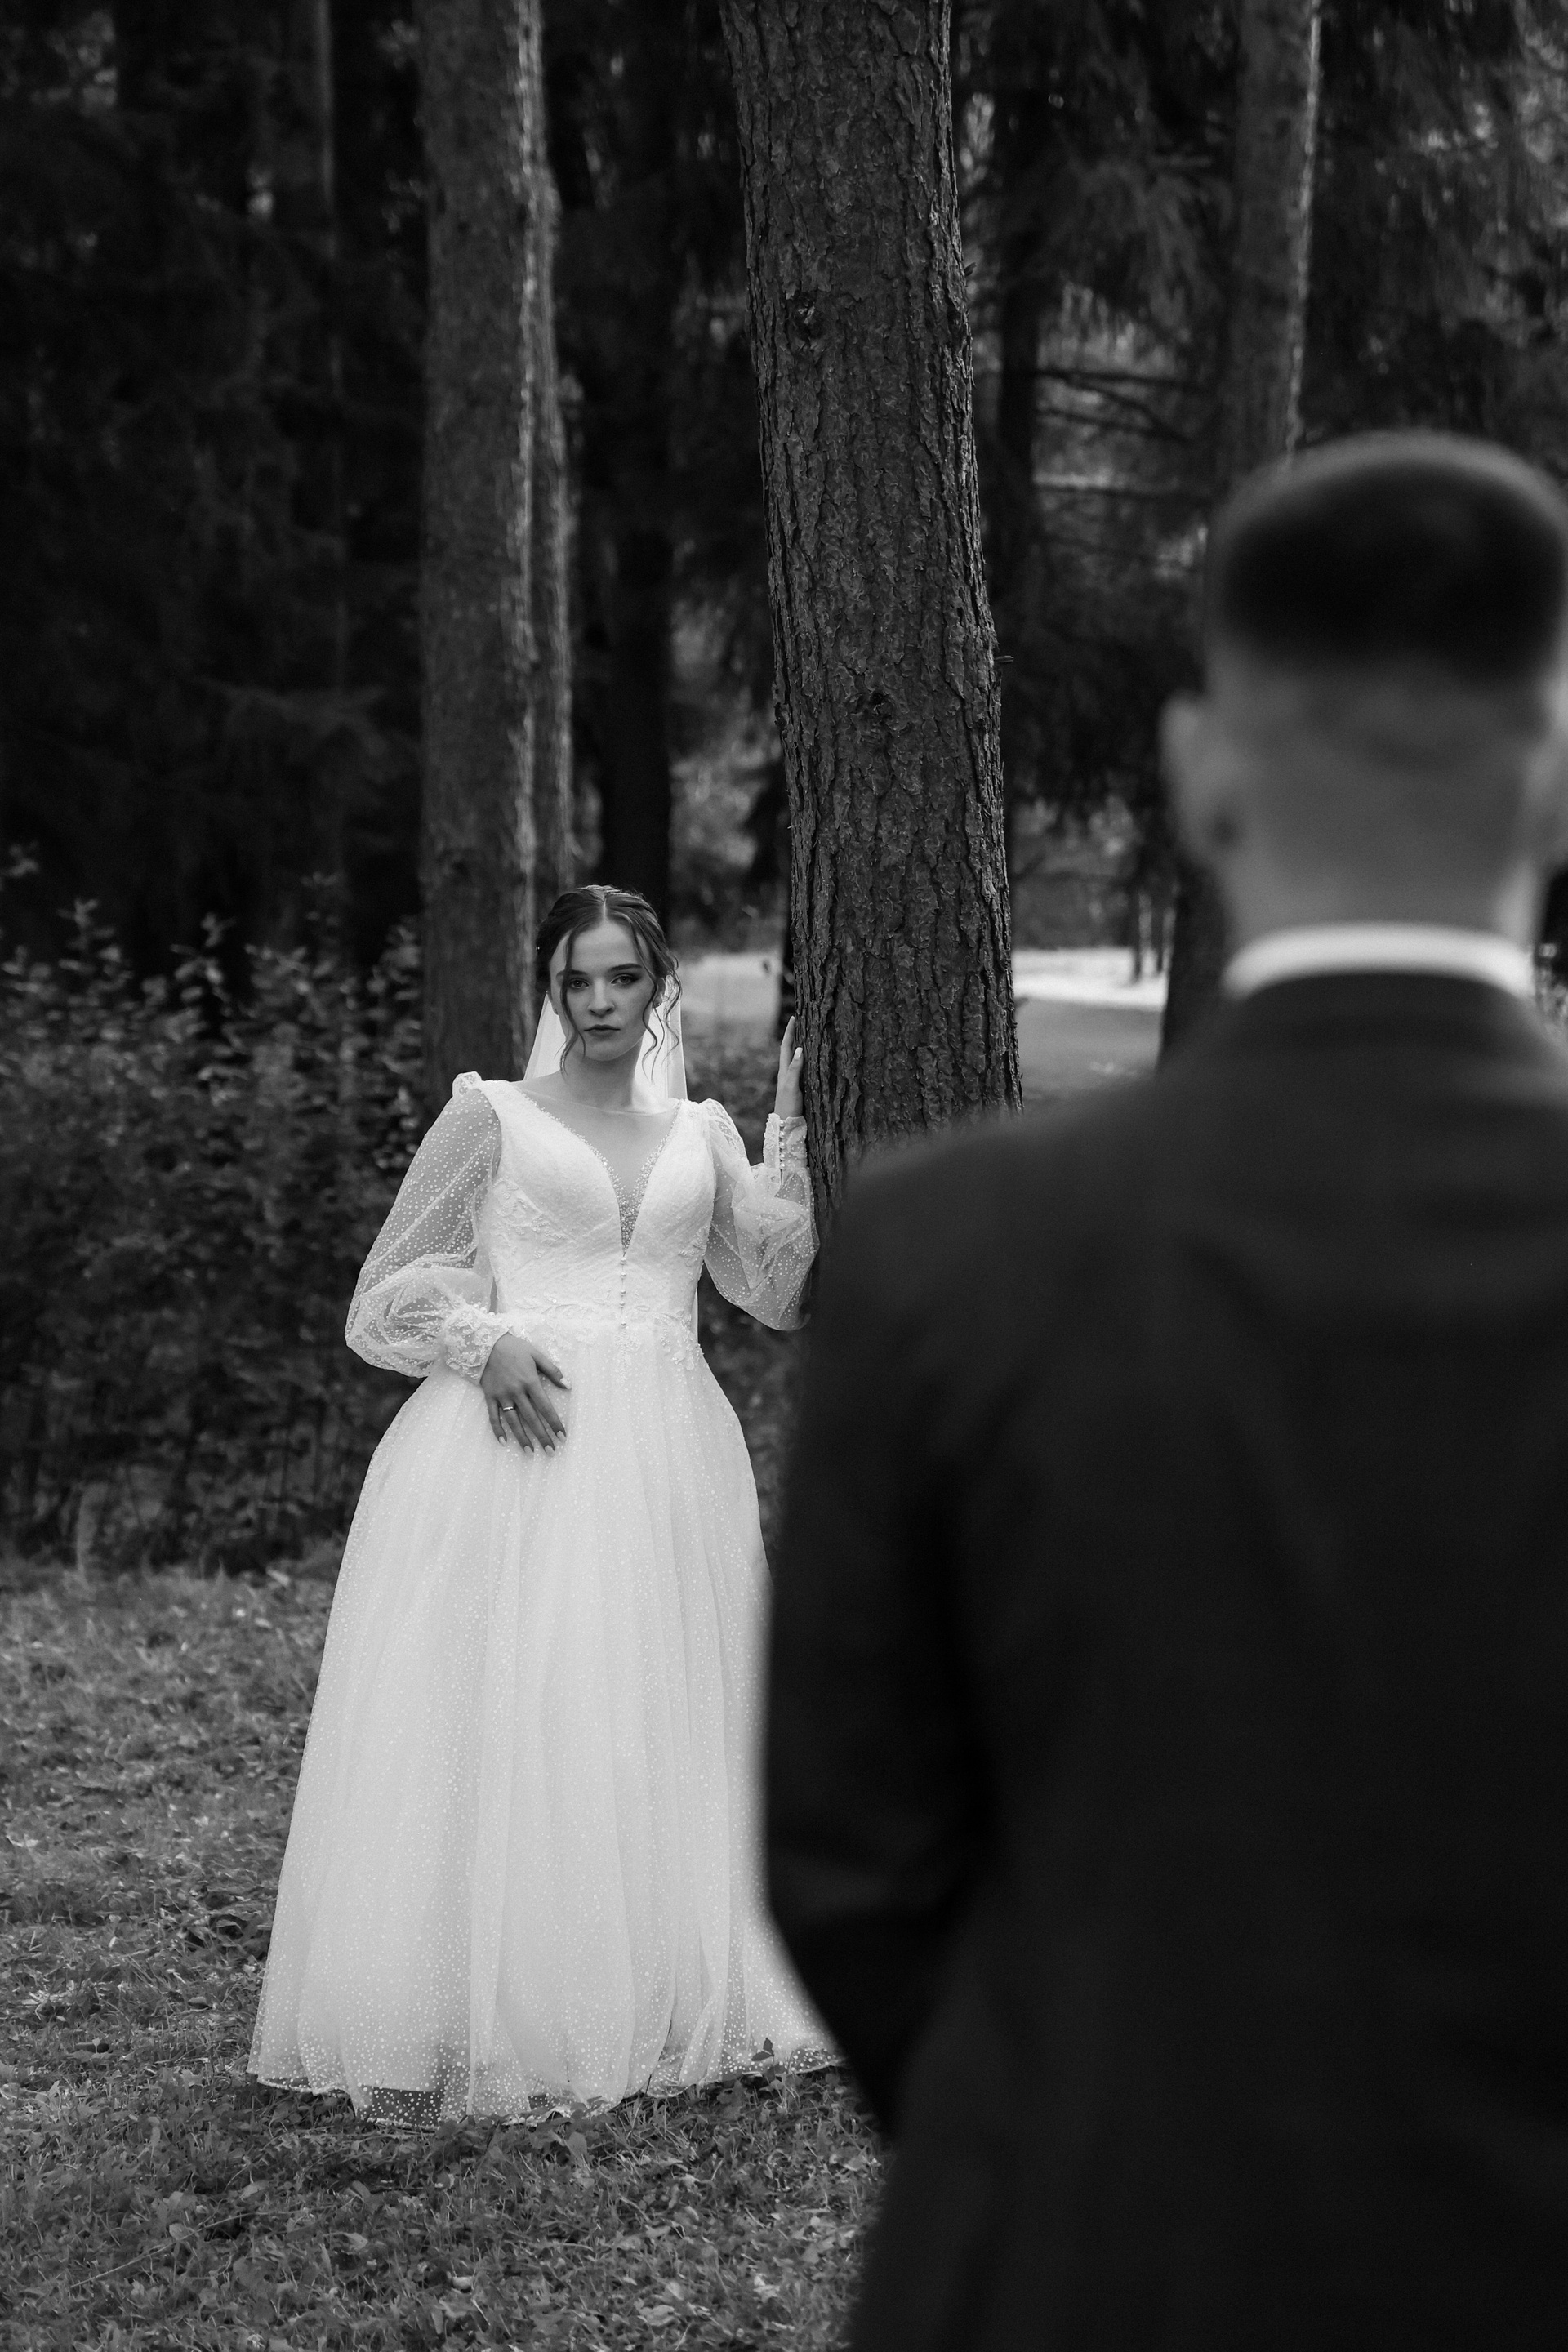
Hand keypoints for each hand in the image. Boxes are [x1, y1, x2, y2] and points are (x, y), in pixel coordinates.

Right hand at [481, 1333, 569, 1452]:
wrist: (486, 1343)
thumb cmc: (515, 1348)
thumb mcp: (537, 1355)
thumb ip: (553, 1371)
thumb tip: (568, 1386)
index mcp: (530, 1381)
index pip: (545, 1407)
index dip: (554, 1422)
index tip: (562, 1436)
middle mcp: (516, 1391)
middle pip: (532, 1418)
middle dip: (543, 1436)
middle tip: (551, 1451)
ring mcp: (502, 1395)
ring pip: (514, 1421)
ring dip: (522, 1438)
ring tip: (530, 1452)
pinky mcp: (490, 1396)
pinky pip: (493, 1416)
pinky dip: (498, 1430)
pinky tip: (503, 1442)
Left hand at [775, 1014, 803, 1120]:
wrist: (786, 1126)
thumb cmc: (788, 1106)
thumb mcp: (792, 1086)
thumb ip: (796, 1068)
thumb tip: (801, 1049)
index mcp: (784, 1071)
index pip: (787, 1047)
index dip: (790, 1032)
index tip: (794, 1018)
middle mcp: (787, 1073)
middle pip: (790, 1050)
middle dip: (795, 1035)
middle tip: (801, 1022)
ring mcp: (793, 1080)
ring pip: (796, 1058)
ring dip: (800, 1046)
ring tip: (807, 1035)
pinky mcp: (799, 1087)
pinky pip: (802, 1068)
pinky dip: (806, 1060)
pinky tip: (812, 1059)